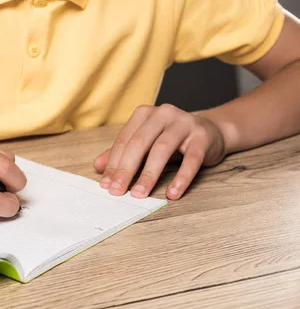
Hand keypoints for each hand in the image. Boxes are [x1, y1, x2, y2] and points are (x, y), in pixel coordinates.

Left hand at [94, 104, 226, 199]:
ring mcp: (184, 123)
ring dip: (149, 175)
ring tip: (140, 194)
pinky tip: (172, 193)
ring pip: (162, 149)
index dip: (113, 164)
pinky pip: (191, 159)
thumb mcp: (145, 144)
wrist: (210, 132)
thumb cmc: (171, 140)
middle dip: (126, 169)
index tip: (106, 185)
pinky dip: (181, 178)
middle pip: (139, 143)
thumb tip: (97, 166)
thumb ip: (122, 153)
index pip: (124, 140)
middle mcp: (163, 114)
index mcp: (145, 114)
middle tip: (117, 191)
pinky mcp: (203, 137)